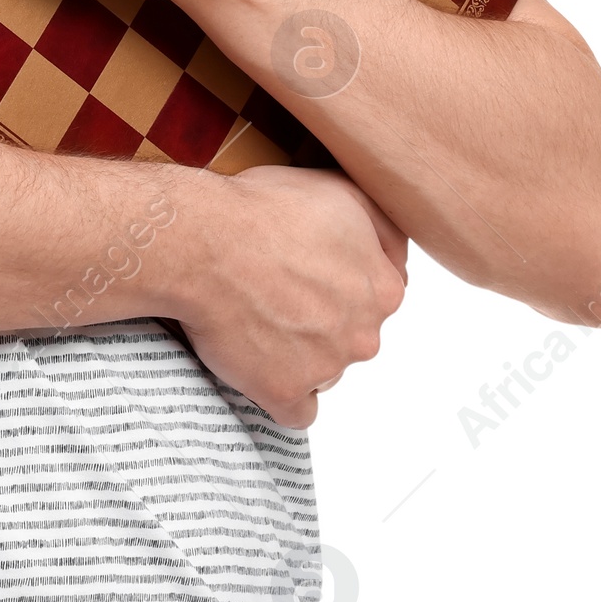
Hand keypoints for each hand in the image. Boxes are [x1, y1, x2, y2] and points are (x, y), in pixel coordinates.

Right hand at [172, 167, 407, 428]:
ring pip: (324, 369)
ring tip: (259, 317)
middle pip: (350, 335)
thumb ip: (384, 229)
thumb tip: (396, 256)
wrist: (204, 243)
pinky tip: (262, 363)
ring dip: (300, 353)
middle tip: (279, 290)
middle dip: (323, 318)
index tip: (309, 270)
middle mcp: (364, 334)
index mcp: (384, 290)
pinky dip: (282, 392)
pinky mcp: (285, 392)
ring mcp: (326, 368)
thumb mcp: (342, 191)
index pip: (376, 298)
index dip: (340, 280)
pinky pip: (297, 410)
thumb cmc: (264, 211)